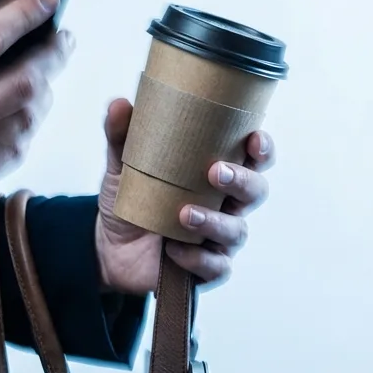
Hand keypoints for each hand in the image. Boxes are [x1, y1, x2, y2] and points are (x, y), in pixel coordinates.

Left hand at [94, 98, 274, 294]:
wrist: (110, 246)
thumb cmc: (134, 199)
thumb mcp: (123, 165)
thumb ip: (123, 135)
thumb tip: (120, 104)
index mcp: (218, 172)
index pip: (254, 158)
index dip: (263, 149)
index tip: (254, 139)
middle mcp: (227, 204)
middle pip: (256, 191)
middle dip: (243, 181)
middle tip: (216, 172)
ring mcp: (219, 238)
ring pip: (236, 230)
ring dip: (214, 221)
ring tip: (184, 214)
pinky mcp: (206, 268)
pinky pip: (216, 267)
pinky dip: (197, 258)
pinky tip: (174, 250)